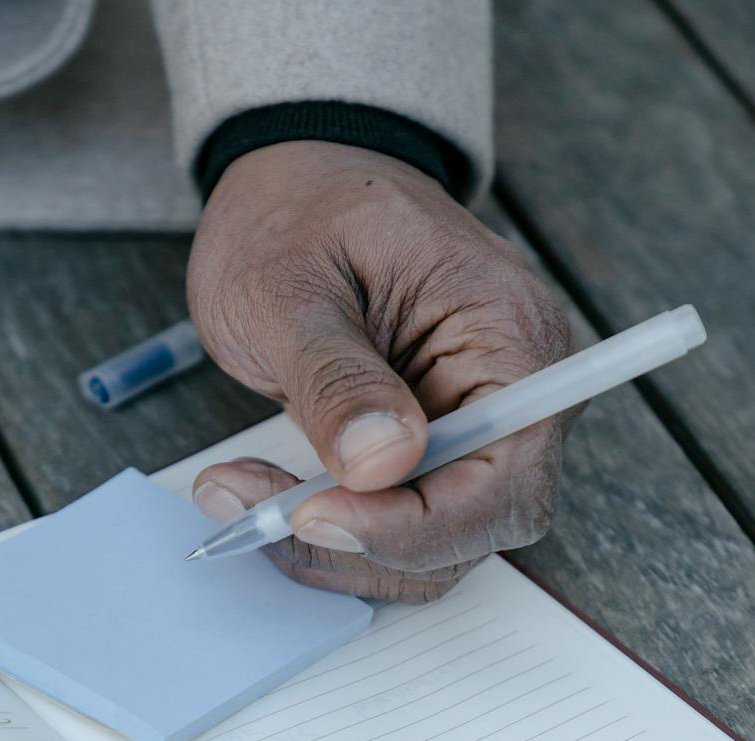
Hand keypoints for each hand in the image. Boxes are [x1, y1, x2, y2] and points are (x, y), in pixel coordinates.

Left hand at [186, 141, 576, 602]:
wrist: (294, 180)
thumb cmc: (298, 210)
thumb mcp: (292, 284)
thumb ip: (336, 376)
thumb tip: (382, 465)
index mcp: (510, 334)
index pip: (506, 473)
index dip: (418, 522)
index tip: (314, 514)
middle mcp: (516, 392)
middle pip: (478, 526)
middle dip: (366, 541)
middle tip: (256, 509)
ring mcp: (476, 427)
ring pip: (433, 545)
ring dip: (335, 547)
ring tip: (238, 491)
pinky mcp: (430, 453)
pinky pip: (397, 525)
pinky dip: (329, 531)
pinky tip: (262, 493)